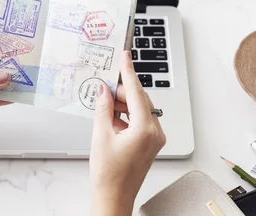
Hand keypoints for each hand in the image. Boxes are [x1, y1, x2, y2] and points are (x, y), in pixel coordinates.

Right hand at [89, 51, 165, 215]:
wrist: (113, 198)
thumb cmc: (108, 175)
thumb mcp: (101, 135)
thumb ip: (103, 108)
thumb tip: (103, 90)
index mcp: (145, 129)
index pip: (136, 92)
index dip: (128, 72)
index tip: (125, 56)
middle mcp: (155, 132)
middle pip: (139, 100)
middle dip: (121, 92)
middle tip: (104, 86)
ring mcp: (154, 138)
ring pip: (139, 109)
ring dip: (123, 104)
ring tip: (104, 104)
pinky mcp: (150, 143)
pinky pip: (140, 121)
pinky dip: (126, 116)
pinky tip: (111, 117)